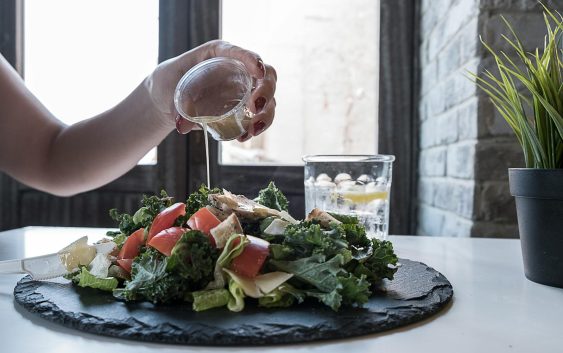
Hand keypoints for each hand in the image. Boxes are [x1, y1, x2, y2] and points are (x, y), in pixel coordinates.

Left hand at [145, 40, 276, 140]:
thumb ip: (176, 106)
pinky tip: (244, 137)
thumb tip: (182, 126)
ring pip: (268, 98)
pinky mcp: (244, 108)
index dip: (252, 59)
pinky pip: (259, 116)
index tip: (258, 71)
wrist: (167, 98)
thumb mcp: (168, 89)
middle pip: (266, 75)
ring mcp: (244, 89)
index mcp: (219, 54)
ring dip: (266, 115)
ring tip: (253, 130)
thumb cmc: (168, 83)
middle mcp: (238, 70)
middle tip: (255, 107)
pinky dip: (257, 127)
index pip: (240, 53)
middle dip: (266, 91)